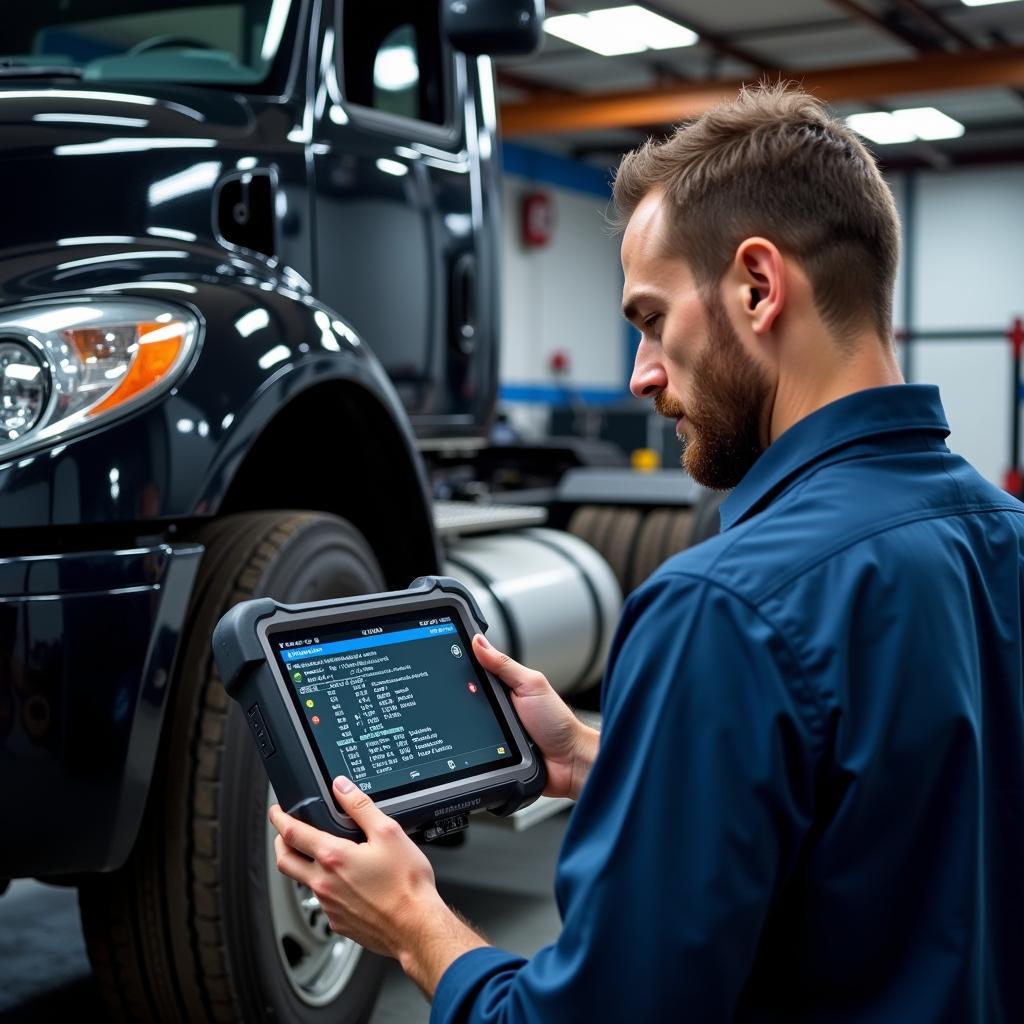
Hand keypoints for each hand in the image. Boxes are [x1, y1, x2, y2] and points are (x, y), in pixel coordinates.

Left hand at [269, 777, 486, 994]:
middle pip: (285, 861)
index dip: (279, 818)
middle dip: (280, 843)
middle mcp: (324, 883)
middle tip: (284, 832)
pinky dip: (325, 886)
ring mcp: (329, 906)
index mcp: (333, 857)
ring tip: (317, 854)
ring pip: (303, 881)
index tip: (276, 811)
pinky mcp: (338, 922)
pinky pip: (323, 900)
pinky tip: (344, 881)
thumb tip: (342, 787)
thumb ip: (361, 806)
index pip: (292, 833)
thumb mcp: (388, 832)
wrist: (416, 927)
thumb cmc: (406, 885)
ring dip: (303, 865)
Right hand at [472, 633, 598, 800]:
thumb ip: (505, 665)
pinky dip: (468, 747)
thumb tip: (479, 641)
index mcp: (505, 686)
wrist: (569, 762)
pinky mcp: (489, 752)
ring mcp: (492, 730)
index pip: (476, 671)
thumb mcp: (531, 685)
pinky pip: (471, 748)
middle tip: (466, 701)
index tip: (446, 658)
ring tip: (476, 725)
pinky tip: (473, 745)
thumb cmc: (557, 722)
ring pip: (464, 724)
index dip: (460, 665)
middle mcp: (497, 707)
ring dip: (463, 725)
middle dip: (460, 699)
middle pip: (465, 698)